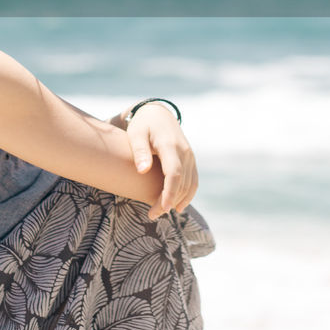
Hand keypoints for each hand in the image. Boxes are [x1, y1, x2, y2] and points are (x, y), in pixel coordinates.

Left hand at [125, 102, 198, 219]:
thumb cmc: (143, 125)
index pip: (174, 173)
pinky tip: (176, 206)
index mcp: (171, 145)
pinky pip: (193, 181)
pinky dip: (187, 195)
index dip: (169, 192)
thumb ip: (139, 151)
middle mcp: (185, 152)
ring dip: (178, 201)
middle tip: (152, 215)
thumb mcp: (136, 134)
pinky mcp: (190, 161)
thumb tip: (142, 170)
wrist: (158, 114)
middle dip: (169, 201)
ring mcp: (190, 157)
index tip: (162, 208)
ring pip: (189, 184)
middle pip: (182, 183)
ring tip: (160, 212)